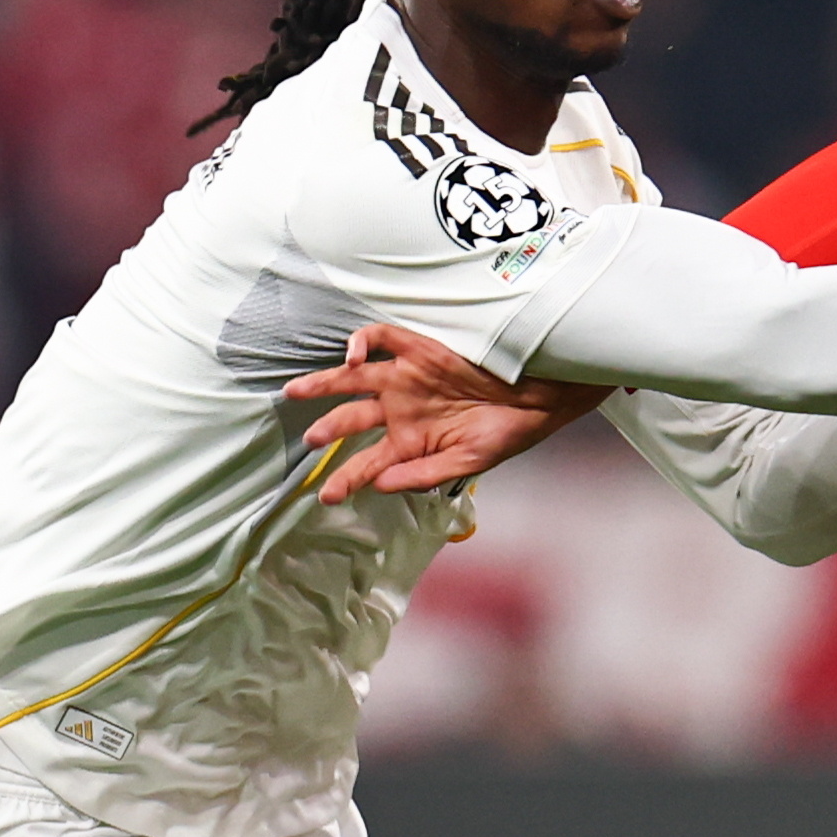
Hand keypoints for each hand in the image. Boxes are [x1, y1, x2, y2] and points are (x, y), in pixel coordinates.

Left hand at [287, 324, 609, 500]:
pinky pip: (381, 339)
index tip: (326, 497)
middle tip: (310, 440)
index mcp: (411, 441)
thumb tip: (380, 484)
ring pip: (353, 378)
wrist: (541, 395)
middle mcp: (402, 409)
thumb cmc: (510, 432)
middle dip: (328, 429)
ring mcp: (408, 377)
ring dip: (323, 383)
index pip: (368, 462)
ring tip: (295, 392)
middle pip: (351, 417)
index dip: (346, 479)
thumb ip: (423, 474)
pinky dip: (362, 344)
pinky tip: (353, 357)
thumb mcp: (468, 462)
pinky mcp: (419, 348)